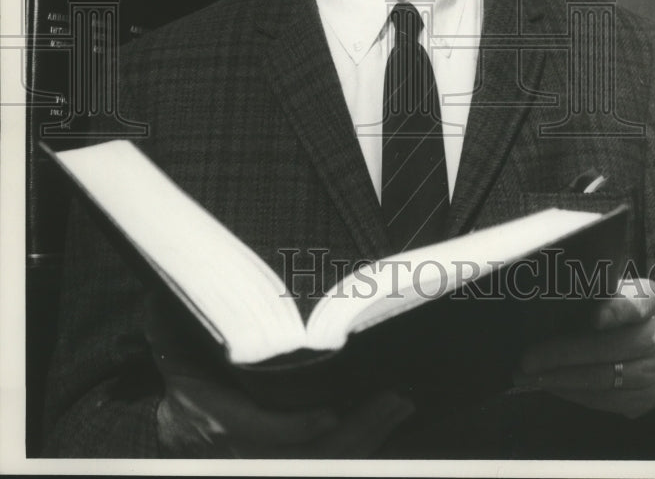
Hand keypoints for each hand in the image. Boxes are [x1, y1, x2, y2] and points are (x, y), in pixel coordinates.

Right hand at [146, 296, 414, 457]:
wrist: (169, 406)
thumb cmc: (181, 360)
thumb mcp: (173, 338)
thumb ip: (185, 317)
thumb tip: (194, 280)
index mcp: (214, 413)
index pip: (258, 430)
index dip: (293, 428)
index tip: (329, 413)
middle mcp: (238, 446)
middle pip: (302, 458)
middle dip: (353, 433)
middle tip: (396, 400)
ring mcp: (260, 457)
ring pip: (318, 464)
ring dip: (366, 438)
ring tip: (400, 406)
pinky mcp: (280, 458)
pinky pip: (323, 462)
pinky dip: (358, 444)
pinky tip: (385, 419)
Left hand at [513, 278, 654, 418]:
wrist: (653, 346)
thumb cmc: (620, 311)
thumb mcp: (615, 291)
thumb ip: (594, 292)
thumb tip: (547, 295)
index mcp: (652, 302)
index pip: (635, 305)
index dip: (615, 312)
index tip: (593, 318)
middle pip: (608, 348)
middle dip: (562, 355)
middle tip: (528, 359)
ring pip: (604, 378)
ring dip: (562, 379)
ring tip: (530, 376)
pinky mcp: (648, 399)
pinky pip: (605, 400)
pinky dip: (574, 394)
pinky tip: (551, 386)